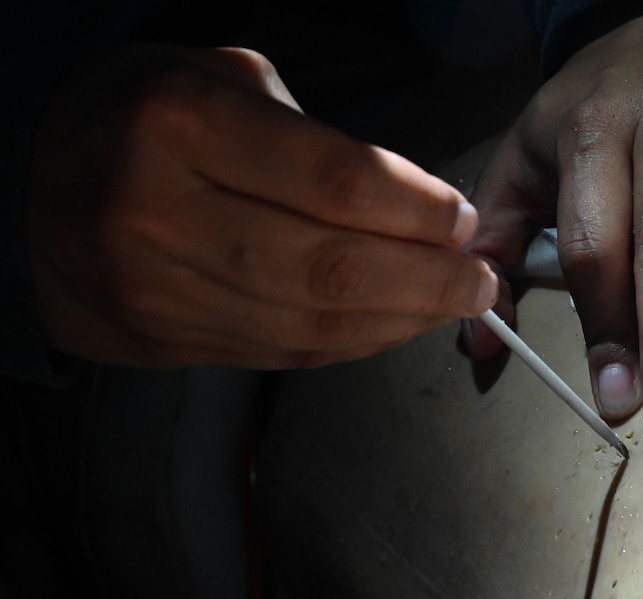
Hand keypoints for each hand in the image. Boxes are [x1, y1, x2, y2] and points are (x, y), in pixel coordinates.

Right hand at [24, 44, 497, 368]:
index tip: (461, 217)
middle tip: (479, 280)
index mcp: (177, 125)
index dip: (416, 209)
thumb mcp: (218, 81)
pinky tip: (393, 327)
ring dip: (401, 322)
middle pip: (331, 270)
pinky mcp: (162, 342)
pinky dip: (353, 345)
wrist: (30, 192)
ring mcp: (155, 290)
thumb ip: (314, 138)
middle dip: (427, 281)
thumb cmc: (139, 119)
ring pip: (312, 327)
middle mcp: (158, 214)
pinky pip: (283, 355)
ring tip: (452, 305)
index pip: (333, 181)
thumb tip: (413, 207)